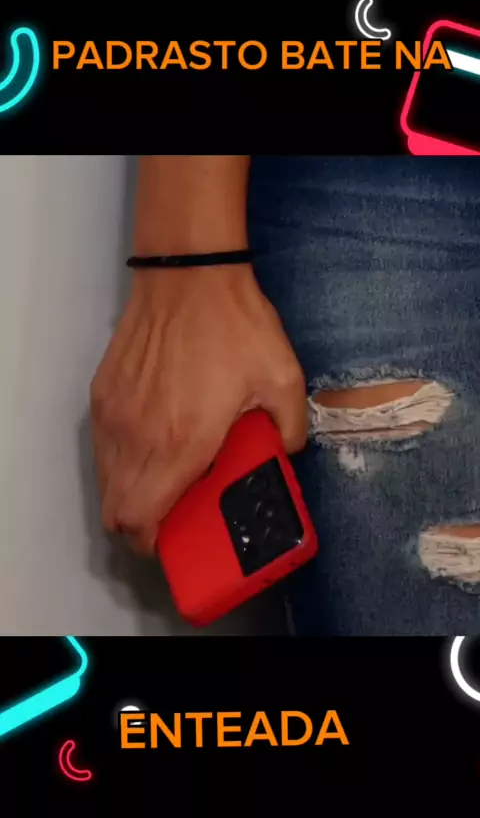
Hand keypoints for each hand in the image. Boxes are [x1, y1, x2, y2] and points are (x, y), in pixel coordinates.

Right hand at [90, 263, 306, 553]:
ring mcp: (114, 415)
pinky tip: (150, 443)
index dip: (153, 544)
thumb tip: (285, 452)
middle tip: (171, 515)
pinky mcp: (103, 394)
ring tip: (161, 482)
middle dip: (140, 526)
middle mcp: (138, 437)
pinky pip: (102, 447)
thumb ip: (290, 430)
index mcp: (182, 444)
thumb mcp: (285, 379)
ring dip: (128, 495)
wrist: (189, 274)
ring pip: (104, 482)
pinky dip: (119, 461)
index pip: (142, 519)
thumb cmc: (236, 327)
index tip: (174, 540)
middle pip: (116, 511)